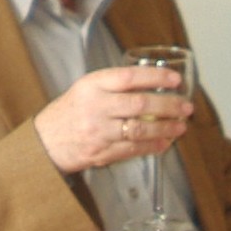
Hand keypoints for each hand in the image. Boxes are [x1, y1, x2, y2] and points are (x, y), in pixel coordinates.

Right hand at [34, 65, 196, 175]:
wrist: (44, 142)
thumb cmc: (70, 112)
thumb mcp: (86, 88)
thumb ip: (114, 85)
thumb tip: (153, 84)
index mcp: (92, 86)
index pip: (129, 77)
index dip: (155, 77)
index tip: (175, 80)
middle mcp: (95, 107)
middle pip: (139, 105)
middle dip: (168, 106)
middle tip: (186, 106)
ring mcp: (98, 132)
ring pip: (140, 129)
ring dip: (165, 128)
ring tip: (181, 126)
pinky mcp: (101, 153)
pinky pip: (133, 149)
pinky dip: (153, 146)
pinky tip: (165, 142)